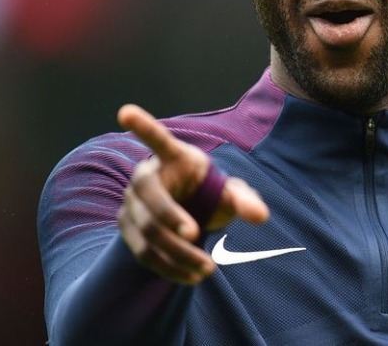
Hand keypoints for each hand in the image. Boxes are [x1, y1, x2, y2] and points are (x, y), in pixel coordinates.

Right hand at [116, 104, 268, 283]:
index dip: (143, 126)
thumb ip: (244, 200)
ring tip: (208, 269)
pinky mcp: (128, 229)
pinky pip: (144, 252)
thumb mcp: (230, 194)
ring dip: (177, 253)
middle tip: (196, 235)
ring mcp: (132, 204)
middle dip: (171, 217)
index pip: (158, 139)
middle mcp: (145, 176)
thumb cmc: (210, 194)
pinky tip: (191, 277)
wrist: (190, 213)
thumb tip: (261, 216)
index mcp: (174, 158)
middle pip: (150, 198)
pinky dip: (168, 267)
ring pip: (148, 231)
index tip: (125, 111)